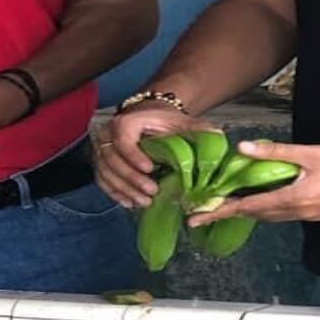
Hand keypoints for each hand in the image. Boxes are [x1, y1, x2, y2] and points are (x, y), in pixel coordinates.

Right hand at [96, 103, 214, 207]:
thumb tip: (218, 136)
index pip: (123, 140)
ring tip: (143, 202)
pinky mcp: (100, 162)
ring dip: (124, 190)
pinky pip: (102, 180)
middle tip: (151, 193)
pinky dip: (114, 192)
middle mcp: (108, 134)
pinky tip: (129, 202)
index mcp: (126, 121)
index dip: (134, 156)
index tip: (150, 169)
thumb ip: (198, 129)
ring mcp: (101, 149)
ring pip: (106, 172)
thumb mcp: (180, 122)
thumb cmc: (163, 121)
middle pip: (113, 160)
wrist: (146, 117)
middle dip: (132, 179)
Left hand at [187, 139, 319, 226]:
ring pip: (270, 215)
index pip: (249, 207)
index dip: (220, 211)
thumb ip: (277, 153)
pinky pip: (283, 213)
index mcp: (294, 199)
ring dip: (248, 211)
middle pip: (256, 215)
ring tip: (225, 204)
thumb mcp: (313, 153)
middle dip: (228, 213)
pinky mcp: (318, 212)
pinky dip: (266, 207)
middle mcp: (298, 213)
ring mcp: (308, 215)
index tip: (197, 218)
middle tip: (202, 211)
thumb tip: (243, 149)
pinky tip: (262, 198)